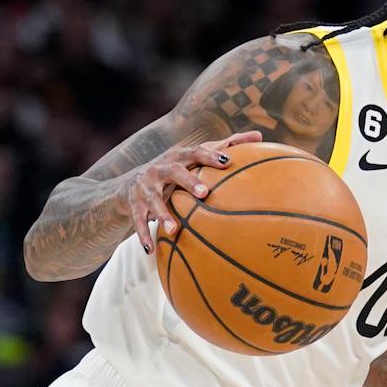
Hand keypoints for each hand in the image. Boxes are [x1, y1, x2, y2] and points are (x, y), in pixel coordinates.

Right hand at [128, 130, 262, 253]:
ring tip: (173, 230)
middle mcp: (159, 168)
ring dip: (163, 214)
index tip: (227, 162)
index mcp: (177, 157)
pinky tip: (150, 249)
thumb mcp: (192, 160)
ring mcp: (144, 186)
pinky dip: (143, 234)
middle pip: (173, 171)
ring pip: (153, 199)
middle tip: (204, 193)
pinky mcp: (133, 203)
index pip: (195, 152)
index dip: (210, 156)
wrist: (127, 186)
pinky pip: (137, 220)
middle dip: (188, 181)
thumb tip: (259, 136)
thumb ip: (223, 148)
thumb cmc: (172, 172)